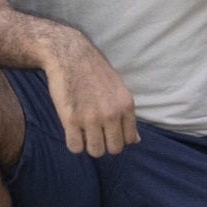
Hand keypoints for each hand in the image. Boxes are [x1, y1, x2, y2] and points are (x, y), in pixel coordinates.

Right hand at [39, 28, 139, 157]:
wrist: (70, 55)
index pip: (129, 140)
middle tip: (94, 132)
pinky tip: (72, 131)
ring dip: (89, 145)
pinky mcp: (70, 119)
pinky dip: (74, 143)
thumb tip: (136, 141)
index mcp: (126, 106)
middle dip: (104, 144)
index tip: (107, 131)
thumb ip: (127, 115)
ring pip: (95, 151)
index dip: (117, 138)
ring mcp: (90, 118)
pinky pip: (75, 147)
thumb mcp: (119, 90)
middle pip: (113, 149)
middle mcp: (111, 114)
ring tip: (83, 132)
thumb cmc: (94, 72)